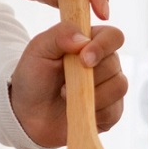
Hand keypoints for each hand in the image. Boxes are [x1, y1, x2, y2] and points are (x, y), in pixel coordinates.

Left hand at [8, 21, 127, 147]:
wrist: (28, 113)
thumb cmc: (34, 77)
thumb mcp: (38, 49)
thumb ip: (59, 35)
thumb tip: (84, 39)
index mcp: (90, 42)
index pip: (112, 36)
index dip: (103, 46)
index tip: (84, 59)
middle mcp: (104, 62)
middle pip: (115, 63)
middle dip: (89, 76)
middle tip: (63, 85)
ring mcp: (109, 87)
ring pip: (119, 86)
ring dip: (92, 95)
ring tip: (66, 97)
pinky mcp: (111, 111)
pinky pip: (115, 110)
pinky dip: (95, 112)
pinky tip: (77, 110)